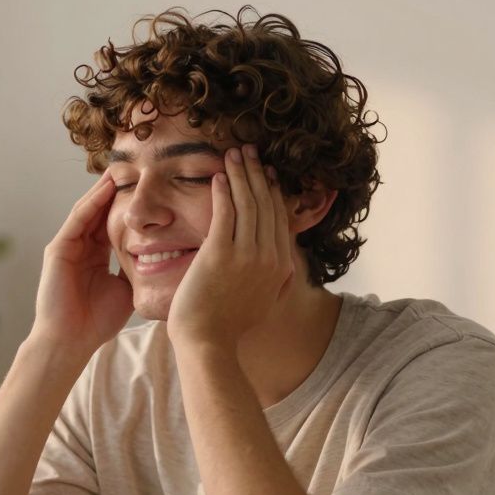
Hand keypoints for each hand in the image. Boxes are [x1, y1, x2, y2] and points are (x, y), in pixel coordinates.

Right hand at [28, 170, 133, 357]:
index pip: (114, 222)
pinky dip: (93, 202)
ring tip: (124, 168)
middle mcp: (81, 246)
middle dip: (118, 189)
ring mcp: (68, 245)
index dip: (131, 206)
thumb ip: (136, 271)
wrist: (70, 342)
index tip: (151, 190)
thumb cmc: (96, 323)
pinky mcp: (59, 248)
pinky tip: (107, 188)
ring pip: (89, 208)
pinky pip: (79, 218)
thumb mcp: (125, 290)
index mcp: (96, 256)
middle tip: (138, 167)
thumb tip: (163, 259)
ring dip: (105, 188)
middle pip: (101, 209)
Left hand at [167, 144, 292, 350]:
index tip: (266, 173)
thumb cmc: (228, 326)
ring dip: (240, 174)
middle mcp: (269, 257)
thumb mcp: (265, 303)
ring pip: (247, 203)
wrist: (208, 343)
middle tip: (249, 151)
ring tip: (233, 154)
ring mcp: (246, 254)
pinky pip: (225, 213)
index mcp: (280, 266)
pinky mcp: (221, 254)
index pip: (279, 218)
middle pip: (266, 204)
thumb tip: (286, 272)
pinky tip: (219, 177)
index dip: (273, 191)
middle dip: (257, 173)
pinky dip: (223, 191)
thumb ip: (277, 283)